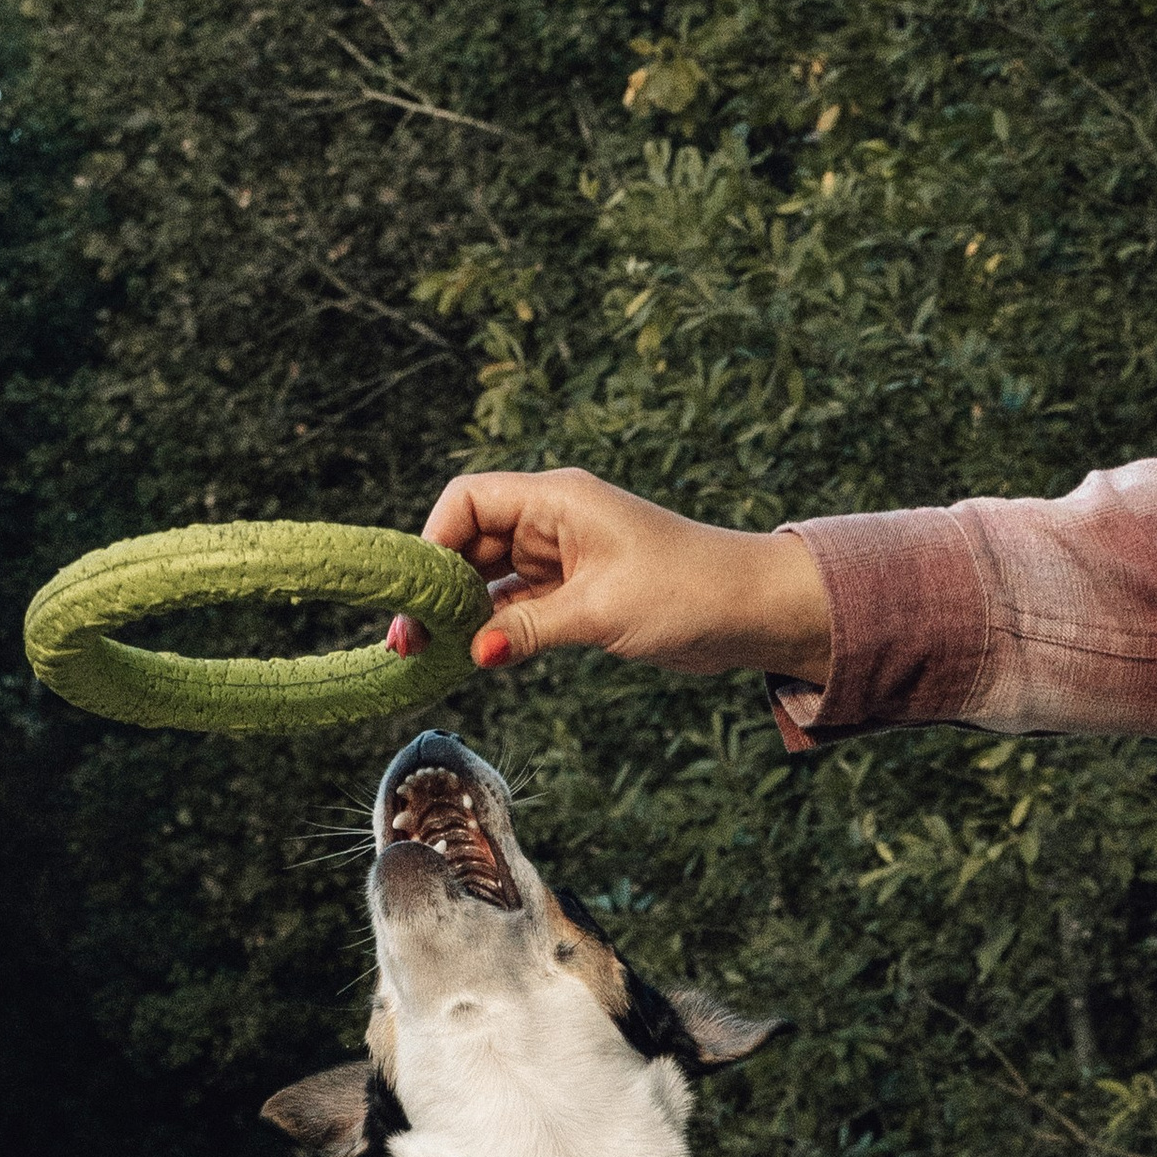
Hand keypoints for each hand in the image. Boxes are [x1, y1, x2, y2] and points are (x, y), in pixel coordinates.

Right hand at [384, 466, 832, 685]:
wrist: (748, 609)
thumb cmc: (687, 590)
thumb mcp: (602, 611)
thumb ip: (534, 628)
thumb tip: (477, 651)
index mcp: (557, 500)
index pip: (469, 500)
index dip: (433, 540)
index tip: (415, 594)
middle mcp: (553, 521)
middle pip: (470, 541)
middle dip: (437, 586)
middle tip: (408, 640)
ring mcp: (562, 557)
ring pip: (490, 578)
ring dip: (460, 613)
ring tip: (428, 654)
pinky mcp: (575, 593)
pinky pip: (517, 606)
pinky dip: (494, 628)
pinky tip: (471, 656)